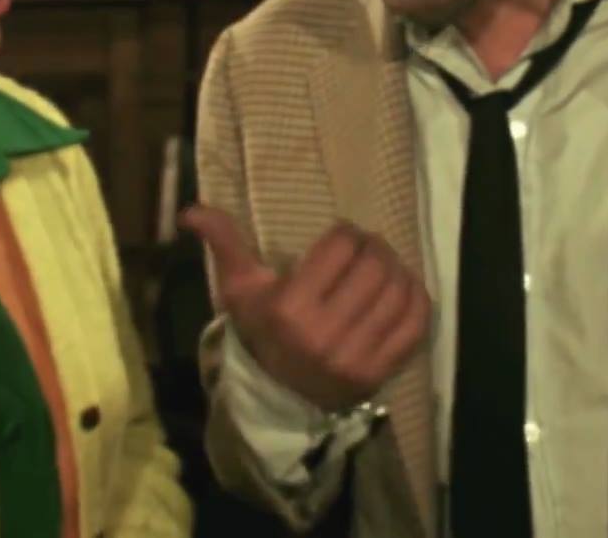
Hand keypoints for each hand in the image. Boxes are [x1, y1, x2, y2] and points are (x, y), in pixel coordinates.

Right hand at [180, 204, 431, 412]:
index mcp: (290, 308)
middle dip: (375, 247)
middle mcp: (324, 333)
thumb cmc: (263, 331)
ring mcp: (356, 356)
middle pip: (375, 265)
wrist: (281, 396)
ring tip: (384, 267)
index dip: (346, 232)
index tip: (342, 237)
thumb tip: (190, 211)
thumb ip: (224, 244)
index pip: (341, 246)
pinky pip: (416, 323)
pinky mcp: (381, 372)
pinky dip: (416, 298)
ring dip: (397, 268)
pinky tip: (402, 289)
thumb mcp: (240, 290)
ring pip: (398, 290)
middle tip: (367, 248)